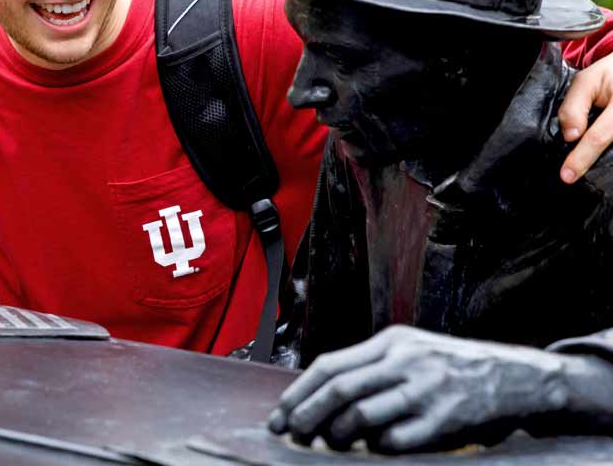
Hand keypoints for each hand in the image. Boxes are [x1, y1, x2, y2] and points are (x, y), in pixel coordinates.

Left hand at [268, 325, 569, 453]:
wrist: (508, 375)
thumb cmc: (446, 364)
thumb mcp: (407, 349)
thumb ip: (369, 366)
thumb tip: (321, 394)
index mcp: (389, 341)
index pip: (331, 364)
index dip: (300, 390)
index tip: (281, 411)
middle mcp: (403, 361)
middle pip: (340, 388)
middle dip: (308, 413)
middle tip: (291, 431)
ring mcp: (423, 390)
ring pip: (363, 414)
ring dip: (338, 433)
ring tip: (330, 441)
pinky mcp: (443, 420)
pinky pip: (396, 439)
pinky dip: (376, 447)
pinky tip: (372, 447)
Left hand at [558, 55, 612, 182]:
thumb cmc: (610, 75)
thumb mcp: (587, 81)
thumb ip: (574, 107)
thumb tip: (570, 137)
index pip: (599, 137)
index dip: (581, 158)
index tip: (566, 176)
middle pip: (610, 151)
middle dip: (588, 162)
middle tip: (570, 172)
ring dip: (600, 161)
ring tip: (580, 162)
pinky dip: (606, 155)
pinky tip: (590, 153)